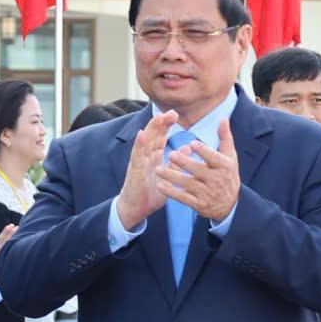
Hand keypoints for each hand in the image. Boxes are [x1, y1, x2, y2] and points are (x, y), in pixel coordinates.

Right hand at [115, 109, 181, 230]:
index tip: (175, 115)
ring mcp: (139, 162)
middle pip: (153, 135)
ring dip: (150, 129)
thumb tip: (186, 147)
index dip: (166, 126)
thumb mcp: (167, 176)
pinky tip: (141, 134)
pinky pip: (136, 156)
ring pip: (144, 142)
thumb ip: (175, 162)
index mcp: (153, 157)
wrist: (136, 209)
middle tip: (171, 112)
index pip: (159, 137)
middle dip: (161, 123)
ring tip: (157, 117)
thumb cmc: (151, 193)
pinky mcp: (134, 171)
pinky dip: (139, 144)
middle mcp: (145, 156)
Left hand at [156, 119, 240, 222]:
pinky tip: (160, 185)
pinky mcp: (198, 204)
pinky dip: (172, 193)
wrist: (229, 205)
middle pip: (198, 171)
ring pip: (188, 184)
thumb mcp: (230, 157)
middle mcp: (216, 180)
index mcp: (224, 166)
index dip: (203, 151)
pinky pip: (183, 198)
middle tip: (170, 154)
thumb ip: (225, 137)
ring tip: (158, 169)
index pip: (213, 158)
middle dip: (185, 163)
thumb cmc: (227, 174)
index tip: (192, 143)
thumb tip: (223, 118)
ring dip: (173, 177)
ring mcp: (207, 193)